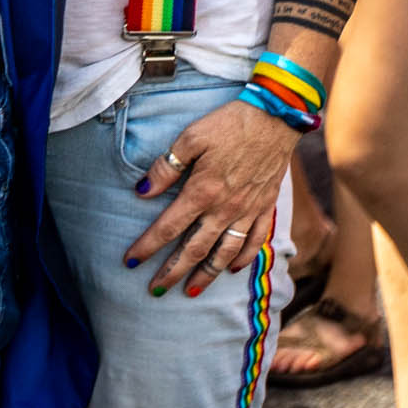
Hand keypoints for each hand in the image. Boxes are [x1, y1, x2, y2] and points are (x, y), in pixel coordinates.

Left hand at [128, 97, 295, 296]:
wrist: (277, 117)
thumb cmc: (230, 123)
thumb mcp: (191, 136)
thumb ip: (166, 167)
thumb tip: (141, 191)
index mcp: (202, 191)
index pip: (168, 227)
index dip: (147, 247)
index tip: (131, 262)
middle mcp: (225, 208)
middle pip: (195, 249)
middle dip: (173, 272)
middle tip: (156, 290)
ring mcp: (248, 210)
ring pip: (225, 253)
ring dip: (207, 274)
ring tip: (191, 291)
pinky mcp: (266, 206)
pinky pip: (255, 241)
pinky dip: (243, 258)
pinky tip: (232, 269)